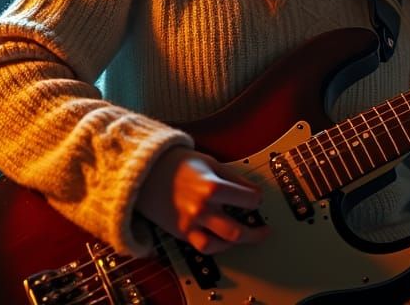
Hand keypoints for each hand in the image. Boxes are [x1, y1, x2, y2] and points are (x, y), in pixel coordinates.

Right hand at [136, 146, 268, 254]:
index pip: (249, 199)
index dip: (257, 198)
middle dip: (256, 233)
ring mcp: (190, 223)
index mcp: (213, 187)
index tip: (257, 198)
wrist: (145, 172)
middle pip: (237, 231)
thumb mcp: (211, 163)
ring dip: (236, 243)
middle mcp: (202, 209)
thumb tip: (253, 190)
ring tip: (244, 237)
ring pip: (220, 245)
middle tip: (264, 230)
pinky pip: (203, 247)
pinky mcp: (180, 232)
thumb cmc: (178, 164)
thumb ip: (234, 178)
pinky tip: (223, 238)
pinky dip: (216, 246)